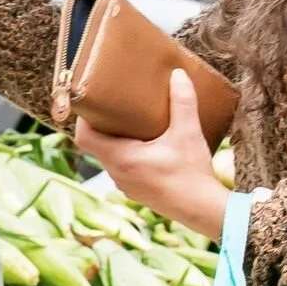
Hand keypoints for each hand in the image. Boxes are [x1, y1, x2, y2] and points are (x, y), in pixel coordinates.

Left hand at [73, 70, 227, 240]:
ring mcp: (125, 185)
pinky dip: (125, 153)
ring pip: (108, 157)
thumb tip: (177, 74)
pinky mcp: (135, 191)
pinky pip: (121, 167)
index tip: (94, 103)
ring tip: (129, 121)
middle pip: (94, 145)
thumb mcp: (188, 133)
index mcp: (121, 158)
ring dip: (114, 140)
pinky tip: (144, 143)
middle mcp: (117, 173)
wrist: (203, 210)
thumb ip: (182, 102)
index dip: (83, 119)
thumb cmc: (192, 174)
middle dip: (101, 125)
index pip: (84, 138)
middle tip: (114, 106)